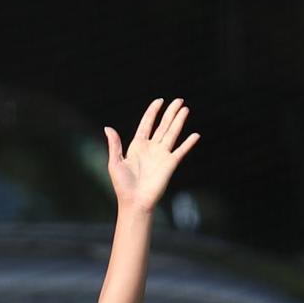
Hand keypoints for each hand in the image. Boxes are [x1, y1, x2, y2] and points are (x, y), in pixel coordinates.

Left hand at [104, 98, 199, 212]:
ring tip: (185, 109)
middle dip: (170, 112)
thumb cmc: (122, 186)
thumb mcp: (115, 162)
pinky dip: (188, 143)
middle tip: (179, 100)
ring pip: (172, 133)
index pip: (147, 124)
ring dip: (179, 121)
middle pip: (163, 125)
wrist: (135, 202)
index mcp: (137, 146)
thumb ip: (114, 144)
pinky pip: (181, 150)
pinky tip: (195, 135)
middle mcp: (151, 148)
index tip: (159, 101)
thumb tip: (108, 128)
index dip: (153, 112)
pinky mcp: (170, 164)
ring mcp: (161, 155)